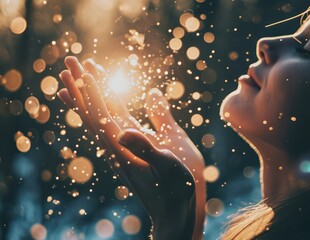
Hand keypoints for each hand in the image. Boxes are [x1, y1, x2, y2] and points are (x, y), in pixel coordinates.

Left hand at [58, 56, 204, 238]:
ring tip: (79, 77)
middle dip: (82, 86)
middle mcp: (117, 149)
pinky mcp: (129, 153)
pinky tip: (101, 105)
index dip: (92, 92)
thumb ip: (147, 147)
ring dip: (88, 95)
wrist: (173, 213)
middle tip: (70, 62)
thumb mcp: (168, 166)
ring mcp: (122, 150)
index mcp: (126, 149)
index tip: (83, 69)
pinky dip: (102, 110)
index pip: (102, 115)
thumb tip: (122, 130)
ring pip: (99, 118)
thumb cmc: (176, 189)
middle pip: (93, 113)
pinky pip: (110, 126)